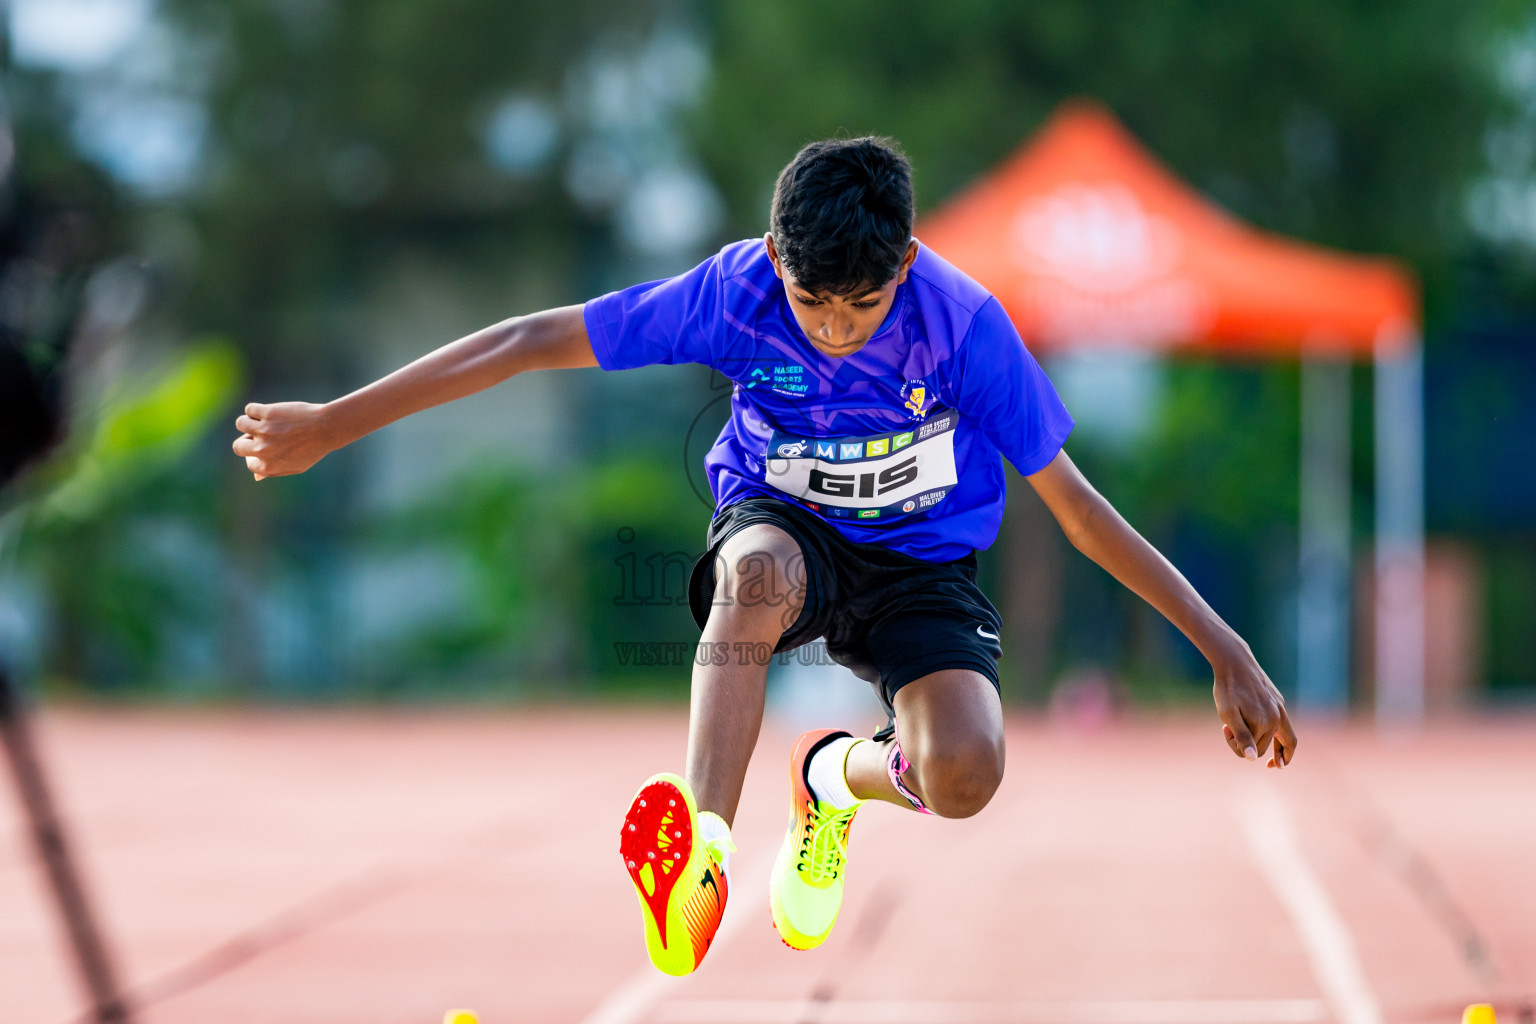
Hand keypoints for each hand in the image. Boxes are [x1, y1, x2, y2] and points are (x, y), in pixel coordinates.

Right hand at [231, 402, 334, 479]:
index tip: (270, 448)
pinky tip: (269, 412)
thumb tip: (256, 476)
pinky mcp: (268, 413)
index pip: (250, 464)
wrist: (327, 427)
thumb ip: (274, 472)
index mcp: (268, 466)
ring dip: (250, 422)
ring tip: (264, 421)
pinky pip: (250, 409)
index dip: (258, 455)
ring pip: (241, 424)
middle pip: (238, 447)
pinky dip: (256, 409)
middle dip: (247, 441)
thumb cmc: (314, 448)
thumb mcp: (296, 466)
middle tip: (262, 435)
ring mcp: (264, 431)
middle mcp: (263, 450)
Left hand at [1211, 639, 1296, 768]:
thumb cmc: (1228, 688)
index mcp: (1267, 722)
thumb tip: (1252, 758)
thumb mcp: (1228, 714)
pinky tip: (1266, 735)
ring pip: (1283, 738)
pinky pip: (1282, 725)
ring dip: (1268, 745)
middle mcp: (1278, 717)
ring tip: (1273, 761)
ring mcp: (1280, 708)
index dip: (1238, 748)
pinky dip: (1274, 735)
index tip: (1226, 732)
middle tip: (1228, 730)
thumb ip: (1241, 736)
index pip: (1255, 751)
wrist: (1235, 661)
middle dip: (1248, 744)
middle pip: (1266, 746)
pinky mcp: (1278, 701)